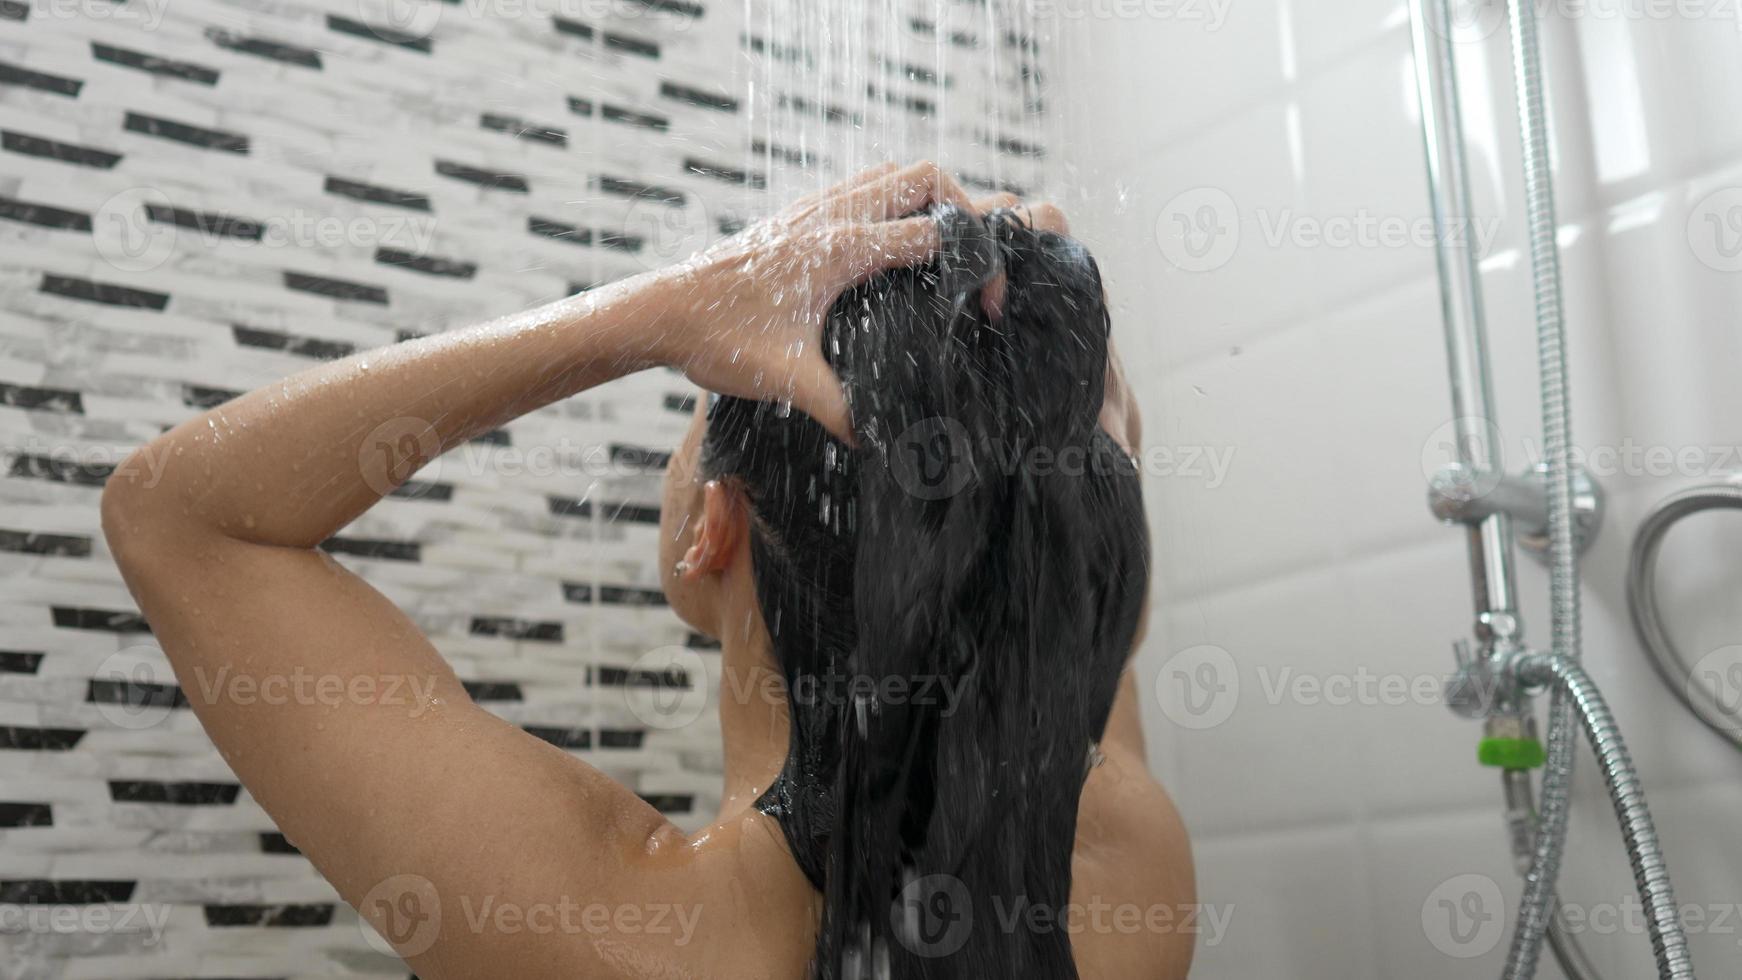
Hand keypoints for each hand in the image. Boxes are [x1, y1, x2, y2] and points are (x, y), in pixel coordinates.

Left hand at [647, 161, 1004, 441]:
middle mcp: (832, 214)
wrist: (661, 312)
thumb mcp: (785, 379)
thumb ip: (838, 408)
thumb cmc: (719, 339)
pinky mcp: (797, 216)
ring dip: (929, 202)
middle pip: (926, 178)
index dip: (977, 264)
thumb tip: (877, 443)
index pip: (936, 232)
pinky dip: (892, 203)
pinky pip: (862, 186)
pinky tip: (888, 254)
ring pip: (893, 174)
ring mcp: (813, 208)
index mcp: (842, 247)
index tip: (988, 305)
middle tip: (974, 265)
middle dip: (967, 211)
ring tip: (942, 255)